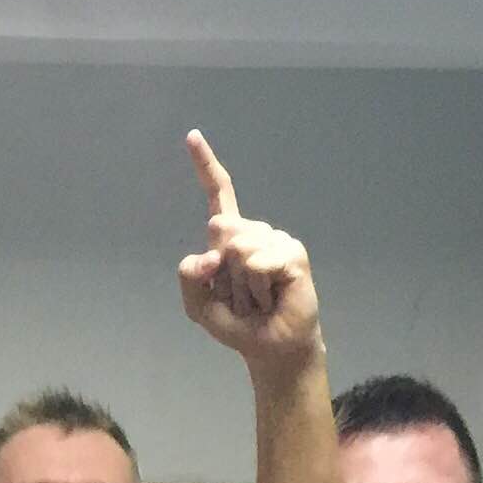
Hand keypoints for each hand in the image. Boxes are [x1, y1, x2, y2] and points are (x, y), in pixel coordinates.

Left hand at [175, 131, 320, 367]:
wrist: (271, 347)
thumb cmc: (238, 324)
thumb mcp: (199, 306)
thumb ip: (189, 279)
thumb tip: (207, 257)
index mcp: (229, 237)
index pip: (218, 195)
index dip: (206, 166)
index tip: (192, 136)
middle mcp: (252, 231)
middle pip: (219, 228)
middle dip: (221, 271)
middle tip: (240, 294)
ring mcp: (274, 239)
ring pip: (237, 249)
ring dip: (241, 286)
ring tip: (257, 297)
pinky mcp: (292, 253)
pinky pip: (258, 262)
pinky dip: (257, 287)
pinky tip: (271, 295)